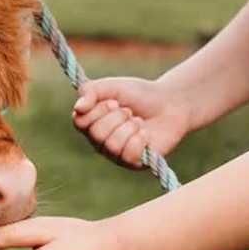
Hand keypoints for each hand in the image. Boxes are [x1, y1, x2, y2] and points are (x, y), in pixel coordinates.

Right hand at [73, 77, 192, 168]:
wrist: (170, 104)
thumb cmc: (140, 95)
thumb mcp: (112, 86)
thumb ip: (90, 91)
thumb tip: (78, 108)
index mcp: (91, 123)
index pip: (80, 121)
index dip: (98, 109)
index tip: (114, 102)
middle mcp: (99, 141)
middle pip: (97, 134)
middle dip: (117, 117)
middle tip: (129, 111)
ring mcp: (115, 154)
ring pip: (112, 145)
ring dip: (130, 127)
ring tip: (138, 121)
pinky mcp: (133, 163)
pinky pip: (128, 155)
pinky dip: (140, 139)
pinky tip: (145, 133)